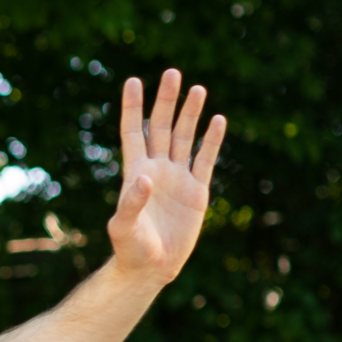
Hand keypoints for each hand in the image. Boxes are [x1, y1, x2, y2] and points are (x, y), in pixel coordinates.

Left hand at [106, 70, 225, 283]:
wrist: (152, 268)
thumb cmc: (131, 249)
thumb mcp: (123, 227)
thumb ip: (131, 202)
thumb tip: (145, 178)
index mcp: (135, 172)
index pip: (133, 131)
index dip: (132, 107)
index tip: (133, 81)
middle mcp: (157, 169)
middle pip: (161, 127)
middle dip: (166, 101)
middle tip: (173, 73)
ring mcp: (178, 178)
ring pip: (185, 137)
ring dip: (190, 114)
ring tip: (197, 89)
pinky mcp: (197, 191)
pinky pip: (206, 160)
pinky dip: (212, 141)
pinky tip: (218, 120)